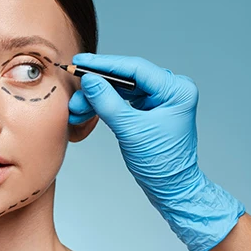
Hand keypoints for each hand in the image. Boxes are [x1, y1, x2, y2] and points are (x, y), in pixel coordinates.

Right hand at [69, 53, 244, 250]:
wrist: (170, 188)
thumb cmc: (161, 163)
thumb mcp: (131, 131)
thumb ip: (108, 103)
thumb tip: (89, 80)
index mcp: (176, 90)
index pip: (135, 69)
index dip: (105, 65)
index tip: (81, 62)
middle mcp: (170, 90)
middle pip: (126, 78)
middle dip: (97, 86)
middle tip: (74, 92)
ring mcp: (160, 100)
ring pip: (121, 90)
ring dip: (96, 98)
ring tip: (76, 108)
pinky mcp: (149, 110)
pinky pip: (122, 101)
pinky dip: (103, 106)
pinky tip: (85, 110)